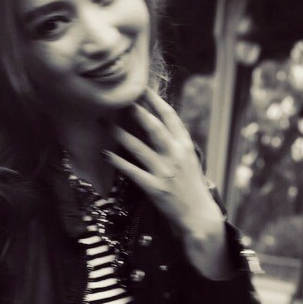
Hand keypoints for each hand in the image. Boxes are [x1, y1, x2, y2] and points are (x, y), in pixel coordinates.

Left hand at [103, 89, 232, 278]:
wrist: (198, 215)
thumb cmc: (191, 186)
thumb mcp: (189, 159)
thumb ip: (175, 142)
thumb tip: (160, 122)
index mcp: (185, 146)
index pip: (170, 117)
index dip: (155, 101)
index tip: (142, 88)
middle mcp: (176, 155)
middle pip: (154, 127)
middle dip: (136, 111)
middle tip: (120, 99)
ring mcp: (165, 172)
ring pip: (139, 148)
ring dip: (120, 134)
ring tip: (103, 123)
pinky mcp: (155, 188)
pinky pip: (132, 172)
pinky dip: (117, 162)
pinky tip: (105, 154)